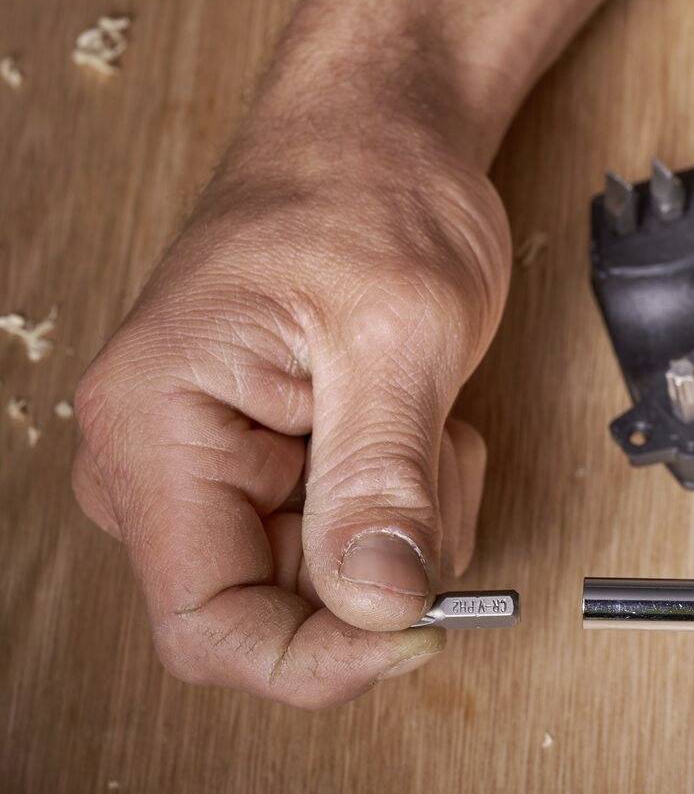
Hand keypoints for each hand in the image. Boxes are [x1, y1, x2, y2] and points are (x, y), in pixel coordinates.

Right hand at [71, 109, 510, 706]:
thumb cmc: (370, 194)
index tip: (420, 631)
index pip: (208, 627)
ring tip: (424, 414)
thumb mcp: (402, 334)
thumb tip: (381, 606)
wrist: (375, 134)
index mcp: (154, 429)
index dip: (318, 660)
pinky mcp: (256, 463)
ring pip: (320, 581)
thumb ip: (384, 480)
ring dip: (404, 523)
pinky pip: (338, 538)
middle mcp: (155, 462)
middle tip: (439, 457)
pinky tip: (411, 417)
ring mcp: (204, 466)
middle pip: (272, 610)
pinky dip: (401, 500)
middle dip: (382, 563)